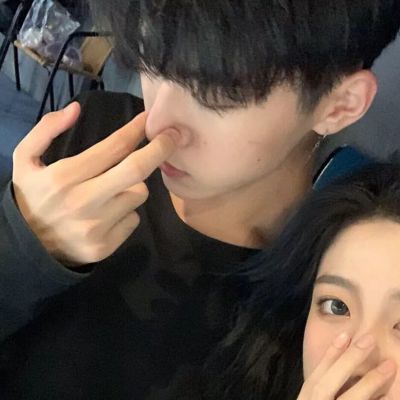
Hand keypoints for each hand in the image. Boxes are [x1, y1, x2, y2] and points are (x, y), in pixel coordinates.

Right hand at [12, 102, 175, 265]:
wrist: (29, 248)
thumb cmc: (32, 198)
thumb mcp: (24, 160)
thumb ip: (45, 130)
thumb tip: (76, 109)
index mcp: (64, 177)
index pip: (113, 147)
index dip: (135, 130)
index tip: (149, 118)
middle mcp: (83, 202)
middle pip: (136, 170)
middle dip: (160, 149)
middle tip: (172, 137)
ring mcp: (97, 227)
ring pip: (139, 194)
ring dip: (134, 185)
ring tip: (113, 189)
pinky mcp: (106, 246)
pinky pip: (133, 219)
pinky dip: (127, 211)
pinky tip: (108, 213)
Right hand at [298, 333, 396, 399]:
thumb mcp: (312, 399)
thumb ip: (324, 385)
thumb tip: (345, 357)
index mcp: (307, 398)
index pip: (316, 374)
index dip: (329, 354)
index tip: (345, 335)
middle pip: (327, 384)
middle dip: (348, 361)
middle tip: (369, 339)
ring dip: (370, 382)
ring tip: (389, 365)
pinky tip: (391, 394)